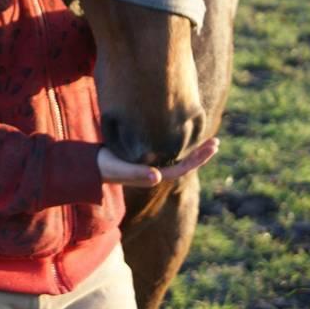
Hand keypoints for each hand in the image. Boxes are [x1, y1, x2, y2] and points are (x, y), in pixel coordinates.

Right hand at [97, 137, 219, 187]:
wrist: (92, 166)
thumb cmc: (105, 167)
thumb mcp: (119, 169)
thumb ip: (137, 173)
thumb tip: (158, 177)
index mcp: (154, 175)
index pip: (183, 168)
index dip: (198, 158)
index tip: (211, 147)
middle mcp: (157, 171)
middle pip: (185, 163)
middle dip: (201, 153)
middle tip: (217, 142)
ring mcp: (152, 164)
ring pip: (178, 157)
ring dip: (193, 149)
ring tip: (207, 138)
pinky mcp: (146, 155)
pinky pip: (168, 149)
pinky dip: (180, 142)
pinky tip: (184, 132)